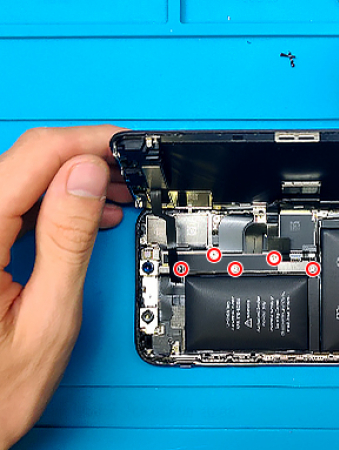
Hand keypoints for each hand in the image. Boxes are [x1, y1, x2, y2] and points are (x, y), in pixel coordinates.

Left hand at [0, 126, 130, 448]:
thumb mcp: (48, 316)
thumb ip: (67, 239)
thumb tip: (88, 177)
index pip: (34, 157)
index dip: (86, 143)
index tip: (125, 148)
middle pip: (24, 160)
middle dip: (83, 160)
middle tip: (127, 177)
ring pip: (18, 177)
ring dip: (70, 179)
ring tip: (112, 198)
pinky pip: (11, 202)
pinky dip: (52, 201)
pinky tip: (81, 215)